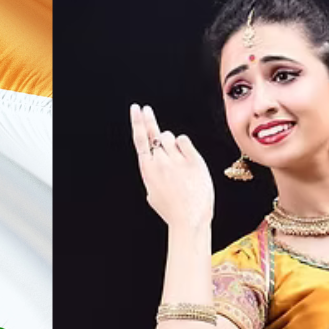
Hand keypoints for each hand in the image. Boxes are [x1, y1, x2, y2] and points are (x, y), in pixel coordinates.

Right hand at [130, 103, 213, 229]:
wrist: (190, 219)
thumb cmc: (172, 210)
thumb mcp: (153, 194)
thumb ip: (152, 174)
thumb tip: (155, 161)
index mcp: (147, 170)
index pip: (139, 139)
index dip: (136, 122)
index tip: (136, 109)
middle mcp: (160, 162)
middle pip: (156, 134)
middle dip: (149, 120)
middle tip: (146, 109)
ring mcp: (176, 160)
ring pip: (170, 136)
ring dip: (171, 143)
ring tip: (177, 160)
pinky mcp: (192, 160)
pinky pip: (185, 140)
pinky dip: (184, 145)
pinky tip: (185, 157)